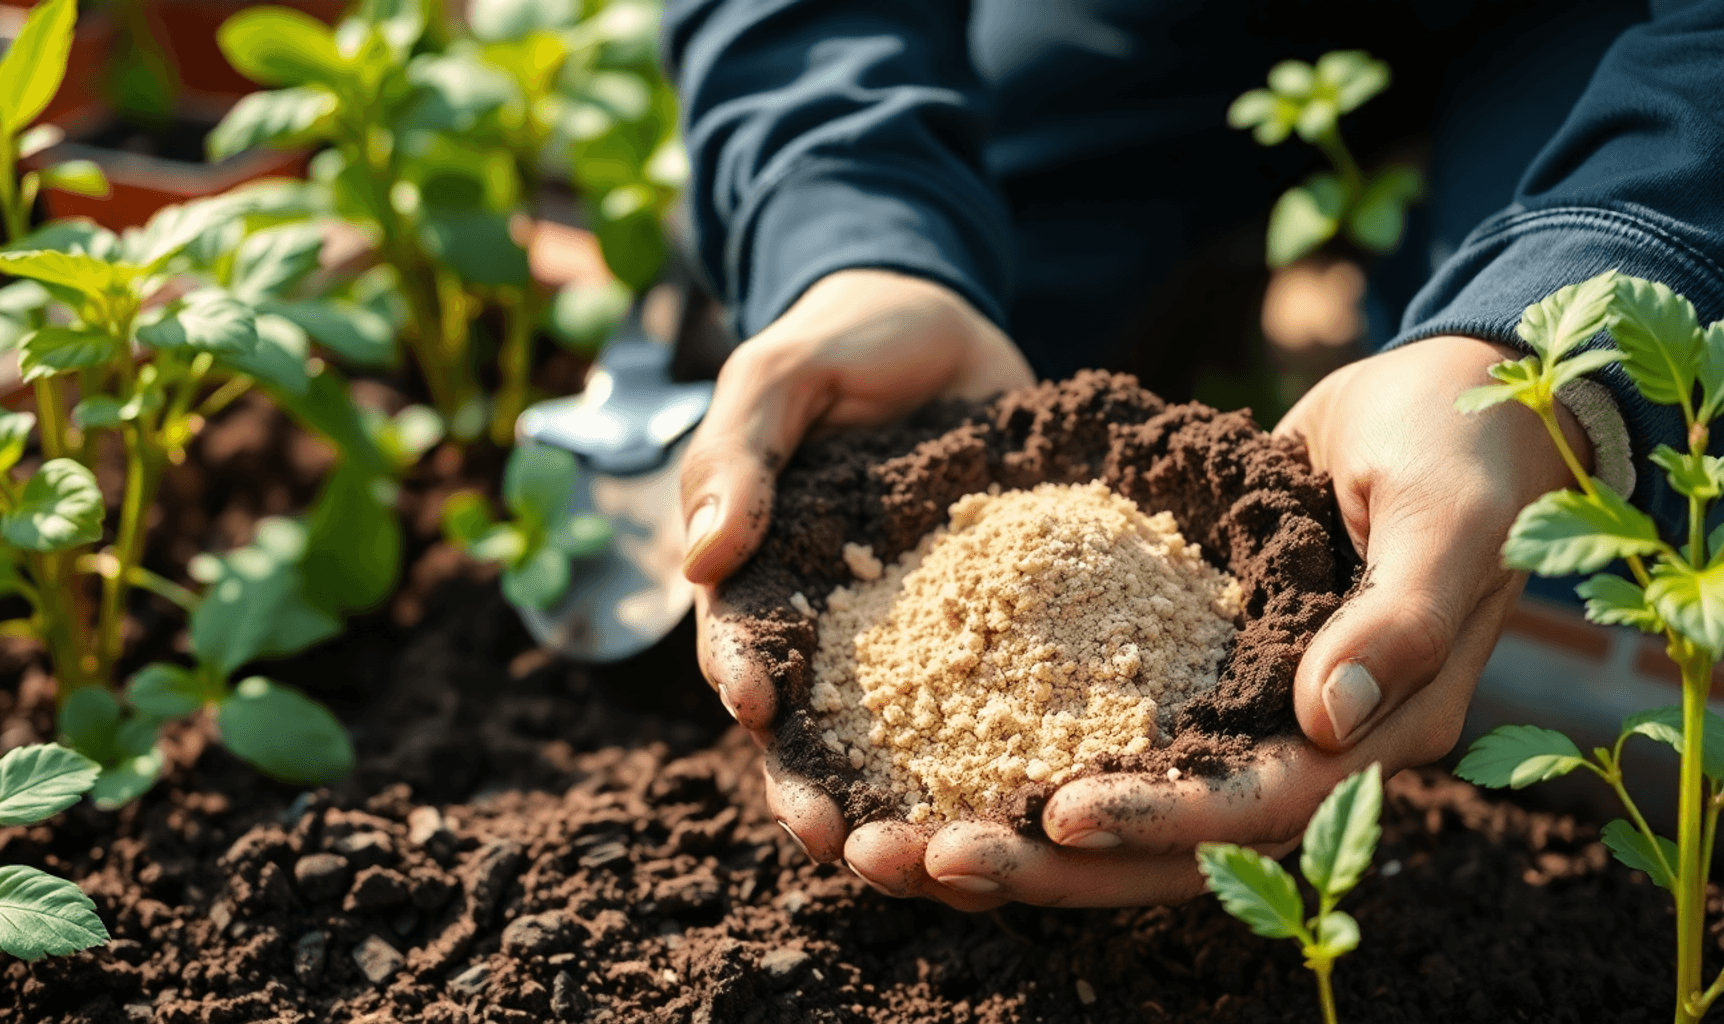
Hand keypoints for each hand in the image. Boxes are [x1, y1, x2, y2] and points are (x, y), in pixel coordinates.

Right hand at [681, 269, 1032, 901]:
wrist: (943, 323)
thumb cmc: (842, 342)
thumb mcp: (781, 375)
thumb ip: (741, 454)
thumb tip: (702, 554)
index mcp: (764, 575)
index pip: (739, 643)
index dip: (743, 680)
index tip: (759, 711)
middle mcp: (832, 626)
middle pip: (814, 728)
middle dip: (821, 791)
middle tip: (844, 844)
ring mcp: (913, 634)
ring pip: (906, 738)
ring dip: (914, 804)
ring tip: (943, 859)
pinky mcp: (994, 627)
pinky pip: (1001, 695)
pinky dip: (1013, 752)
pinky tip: (1044, 797)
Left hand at [950, 335, 1591, 905]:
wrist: (1441, 400)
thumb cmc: (1462, 447)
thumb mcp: (1444, 516)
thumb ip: (1401, 616)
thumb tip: (1328, 717)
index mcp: (1383, 729)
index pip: (1262, 806)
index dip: (1164, 820)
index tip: (1059, 815)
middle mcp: (1310, 743)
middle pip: (1179, 839)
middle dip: (1060, 861)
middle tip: (938, 858)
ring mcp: (1252, 710)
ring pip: (1133, 798)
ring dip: (1026, 829)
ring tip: (913, 840)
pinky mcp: (1202, 668)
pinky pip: (1115, 728)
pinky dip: (1033, 748)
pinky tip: (941, 757)